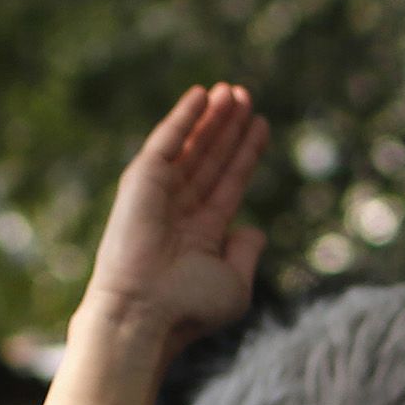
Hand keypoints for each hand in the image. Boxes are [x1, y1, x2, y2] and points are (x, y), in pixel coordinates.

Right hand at [78, 81, 270, 358]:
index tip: (262, 125)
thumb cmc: (190, 307)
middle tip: (247, 97)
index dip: (245, 153)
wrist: (147, 313)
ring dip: (212, 117)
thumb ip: (247, 252)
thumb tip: (256, 229)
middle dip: (230, 128)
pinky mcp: (143, 181)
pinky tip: (202, 96)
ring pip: (193, 145)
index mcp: (202, 233)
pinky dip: (184, 117)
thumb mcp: (234, 283)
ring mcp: (160, 193)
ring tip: (234, 91)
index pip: (229, 182)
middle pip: (212, 157)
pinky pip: (167, 141)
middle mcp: (180, 209)